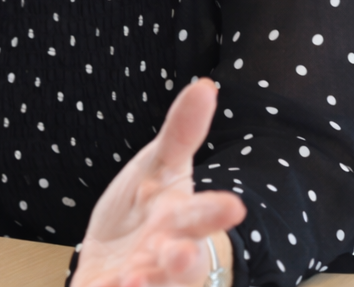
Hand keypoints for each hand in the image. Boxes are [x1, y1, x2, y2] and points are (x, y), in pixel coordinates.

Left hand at [72, 79, 245, 286]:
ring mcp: (140, 280)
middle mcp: (164, 257)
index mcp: (180, 221)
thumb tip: (205, 85)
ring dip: (143, 286)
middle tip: (178, 255)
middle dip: (182, 262)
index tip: (234, 205)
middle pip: (182, 265)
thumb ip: (182, 131)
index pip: (203, 216)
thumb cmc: (147, 207)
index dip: (215, 211)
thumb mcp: (161, 165)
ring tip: (131, 281)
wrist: (119, 255)